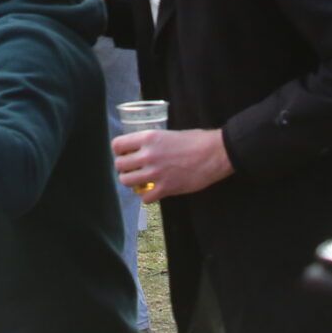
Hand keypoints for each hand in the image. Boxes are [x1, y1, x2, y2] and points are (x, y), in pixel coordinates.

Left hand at [112, 126, 232, 201]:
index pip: (117, 145)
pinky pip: (144, 198)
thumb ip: (152, 142)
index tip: (125, 154)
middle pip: (119, 165)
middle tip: (133, 169)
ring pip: (127, 182)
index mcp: (148, 138)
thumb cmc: (195, 140)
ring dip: (132, 182)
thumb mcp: (168, 134)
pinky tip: (154, 191)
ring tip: (140, 181)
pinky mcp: (165, 189)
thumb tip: (140, 150)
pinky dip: (147, 196)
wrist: (214, 154)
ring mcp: (155, 173)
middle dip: (124, 168)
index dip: (119, 151)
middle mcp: (148, 155)